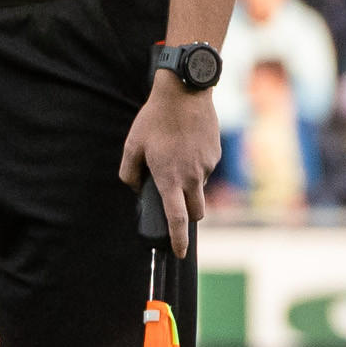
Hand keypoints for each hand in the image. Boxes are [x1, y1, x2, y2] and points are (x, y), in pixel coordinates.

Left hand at [119, 80, 220, 256]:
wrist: (185, 93)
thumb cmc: (154, 120)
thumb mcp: (132, 146)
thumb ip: (129, 173)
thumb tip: (136, 189)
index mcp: (170, 179)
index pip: (177, 219)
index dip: (178, 239)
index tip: (178, 253)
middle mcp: (192, 177)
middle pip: (196, 212)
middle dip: (188, 216)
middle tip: (175, 207)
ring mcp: (208, 166)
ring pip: (200, 187)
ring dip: (189, 184)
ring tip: (173, 156)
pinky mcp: (216, 154)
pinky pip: (205, 168)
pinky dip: (195, 165)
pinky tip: (184, 145)